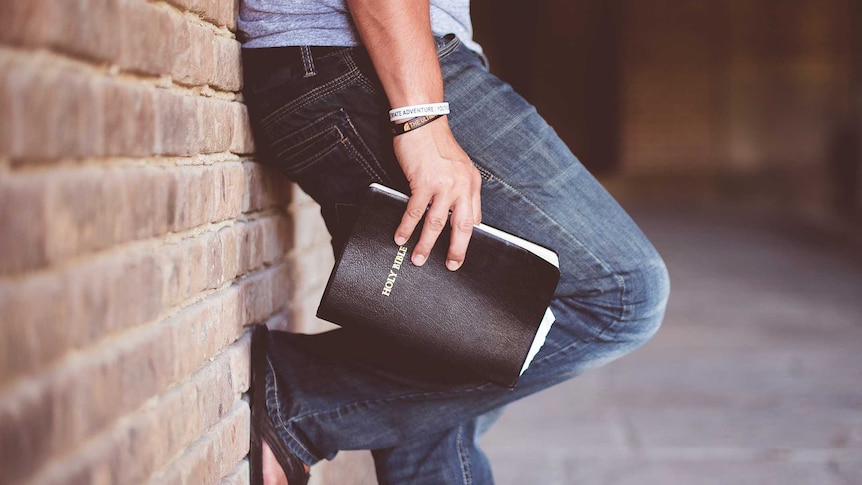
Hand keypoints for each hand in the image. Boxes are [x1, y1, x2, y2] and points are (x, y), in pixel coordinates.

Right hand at [392, 116, 481, 270]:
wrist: (422, 121)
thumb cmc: (436, 144)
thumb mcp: (459, 167)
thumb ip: (461, 190)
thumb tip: (457, 216)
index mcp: (471, 184)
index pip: (473, 219)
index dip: (466, 239)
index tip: (461, 254)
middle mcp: (461, 186)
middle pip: (461, 227)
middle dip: (456, 250)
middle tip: (451, 266)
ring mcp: (443, 185)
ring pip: (435, 224)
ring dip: (425, 244)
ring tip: (418, 259)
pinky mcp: (423, 182)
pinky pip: (415, 211)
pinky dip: (406, 227)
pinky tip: (401, 237)